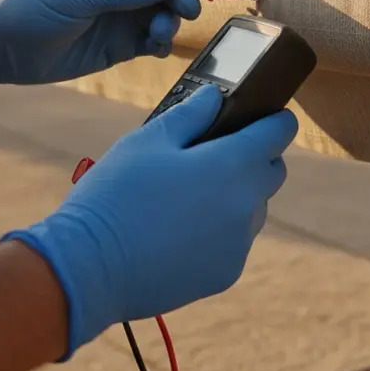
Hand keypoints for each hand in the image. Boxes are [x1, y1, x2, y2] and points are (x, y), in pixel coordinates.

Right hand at [2, 85, 297, 357]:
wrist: (89, 267)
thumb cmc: (116, 195)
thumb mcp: (146, 140)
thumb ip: (190, 115)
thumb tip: (214, 97)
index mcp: (234, 164)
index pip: (279, 132)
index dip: (275, 120)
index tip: (266, 117)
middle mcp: (248, 205)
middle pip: (272, 172)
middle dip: (255, 159)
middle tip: (216, 154)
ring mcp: (239, 243)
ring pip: (253, 210)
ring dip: (236, 197)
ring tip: (189, 196)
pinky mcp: (226, 273)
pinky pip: (234, 242)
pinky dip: (219, 232)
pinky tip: (179, 230)